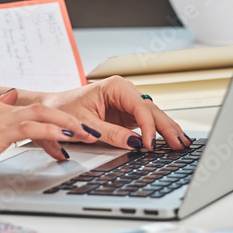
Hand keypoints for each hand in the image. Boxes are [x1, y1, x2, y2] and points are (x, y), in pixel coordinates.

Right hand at [0, 89, 97, 181]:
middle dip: (69, 118)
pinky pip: (31, 127)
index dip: (56, 118)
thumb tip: (11, 97)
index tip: (76, 127)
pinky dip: (52, 130)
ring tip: (88, 133)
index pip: (32, 109)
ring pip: (42, 114)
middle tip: (91, 129)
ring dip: (68, 123)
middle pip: (43, 107)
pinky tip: (66, 137)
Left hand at [30, 76, 190, 150]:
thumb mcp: (85, 124)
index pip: (140, 108)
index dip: (147, 128)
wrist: (50, 108)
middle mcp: (125, 91)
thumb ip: (110, 134)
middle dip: (167, 128)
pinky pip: (147, 123)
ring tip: (182, 143)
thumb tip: (133, 143)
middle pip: (152, 110)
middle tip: (180, 144)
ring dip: (167, 130)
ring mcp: (128, 102)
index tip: (148, 145)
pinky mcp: (127, 114)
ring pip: (153, 116)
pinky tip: (171, 140)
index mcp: (115, 86)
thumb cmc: (63, 109)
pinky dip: (158, 132)